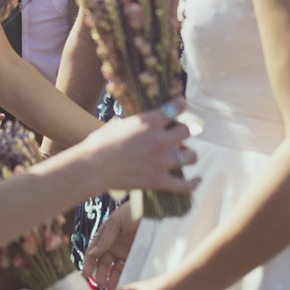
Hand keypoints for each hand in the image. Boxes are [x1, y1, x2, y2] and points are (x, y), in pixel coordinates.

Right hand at [82, 202, 138, 289]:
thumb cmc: (133, 211)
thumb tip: (92, 254)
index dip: (88, 263)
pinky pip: (128, 270)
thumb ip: (104, 238)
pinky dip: (123, 278)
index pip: (93, 252)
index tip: (86, 274)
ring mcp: (125, 252)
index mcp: (105, 236)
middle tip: (100, 284)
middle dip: (100, 274)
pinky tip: (122, 283)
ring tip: (110, 287)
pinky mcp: (137, 258)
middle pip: (103, 263)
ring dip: (111, 279)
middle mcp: (114, 245)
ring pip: (114, 269)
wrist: (157, 211)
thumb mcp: (116, 221)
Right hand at [83, 105, 198, 196]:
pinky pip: (184, 185)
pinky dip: (193, 183)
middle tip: (177, 134)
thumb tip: (121, 122)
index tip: (181, 105)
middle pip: (187, 131)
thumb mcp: (115, 124)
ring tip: (184, 154)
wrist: (93, 167)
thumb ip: (127, 123)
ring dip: (188, 154)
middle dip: (183, 131)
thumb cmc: (99, 143)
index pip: (177, 107)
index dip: (181, 104)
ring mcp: (161, 161)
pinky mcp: (158, 181)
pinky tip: (197, 179)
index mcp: (150, 121)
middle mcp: (160, 139)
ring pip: (191, 156)